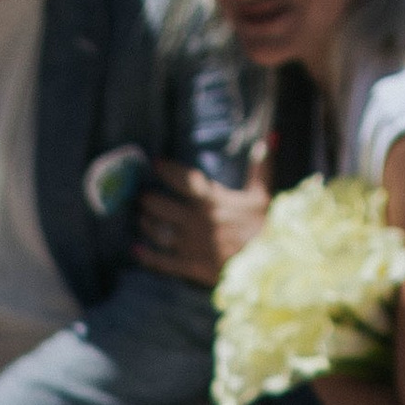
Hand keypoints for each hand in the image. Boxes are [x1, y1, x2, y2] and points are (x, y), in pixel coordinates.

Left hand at [133, 160, 268, 286]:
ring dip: (145, 222)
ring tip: (140, 217)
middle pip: (161, 205)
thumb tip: (269, 138)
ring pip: (158, 231)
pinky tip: (135, 249)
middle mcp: (196, 220)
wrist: (268, 264)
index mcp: (212, 200)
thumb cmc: (266, 228)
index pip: (183, 179)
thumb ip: (261, 167)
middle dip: (148, 199)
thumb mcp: (263, 195)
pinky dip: (146, 256)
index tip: (156, 163)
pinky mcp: (190, 266)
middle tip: (141, 196)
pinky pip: (162, 261)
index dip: (167, 169)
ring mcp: (191, 244)